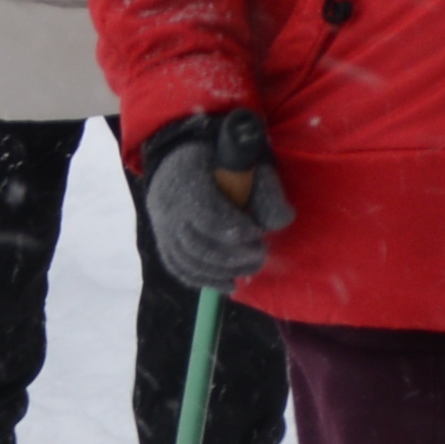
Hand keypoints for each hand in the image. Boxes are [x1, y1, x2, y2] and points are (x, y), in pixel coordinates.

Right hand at [138, 113, 282, 289]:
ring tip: (250, 270)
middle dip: (231, 256)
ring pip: (186, 260)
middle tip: (260, 255)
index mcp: (185, 177)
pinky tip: (229, 283)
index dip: (233, 229)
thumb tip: (283, 221)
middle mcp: (167, 206)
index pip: (205, 213)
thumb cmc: (221, 160)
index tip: (258, 233)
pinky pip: (179, 267)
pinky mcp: (163, 242)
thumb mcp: (247, 163)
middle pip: (195, 243)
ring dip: (221, 271)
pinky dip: (204, 279)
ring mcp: (162, 227)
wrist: (180, 160)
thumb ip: (265, 189)